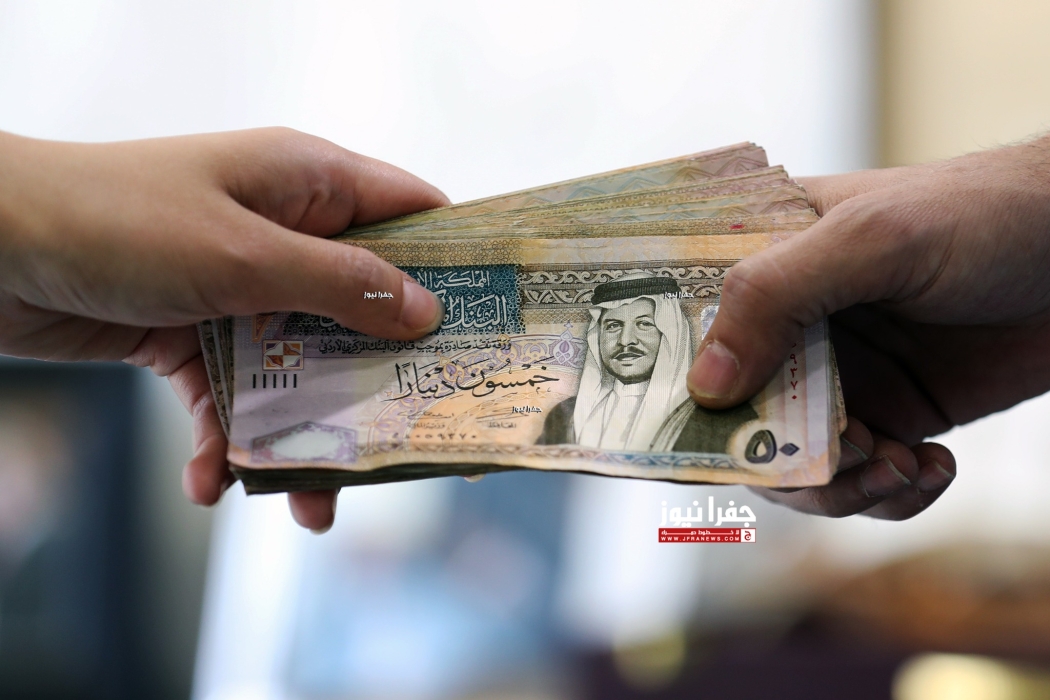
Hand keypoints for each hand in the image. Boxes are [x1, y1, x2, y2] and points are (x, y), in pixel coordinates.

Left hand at [0, 127, 447, 531]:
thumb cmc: (118, 222)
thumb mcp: (244, 254)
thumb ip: (340, 285)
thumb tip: (425, 312)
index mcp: (309, 184)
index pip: (412, 214)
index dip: (459, 266)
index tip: (495, 329)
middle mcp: (284, 234)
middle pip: (363, 310)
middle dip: (381, 381)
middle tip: (412, 442)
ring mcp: (239, 287)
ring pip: (301, 367)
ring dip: (303, 433)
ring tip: (310, 504)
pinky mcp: (192, 334)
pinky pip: (231, 394)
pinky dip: (226, 439)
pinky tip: (210, 480)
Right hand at [686, 137, 1049, 518]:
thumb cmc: (979, 217)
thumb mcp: (870, 241)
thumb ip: (777, 297)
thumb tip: (704, 388)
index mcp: (763, 264)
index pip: (683, 329)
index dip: (668, 385)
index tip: (672, 435)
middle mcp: (789, 328)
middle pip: (732, 419)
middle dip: (773, 459)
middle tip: (838, 458)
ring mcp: (840, 378)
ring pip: (795, 467)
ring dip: (838, 489)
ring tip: (896, 467)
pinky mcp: (893, 418)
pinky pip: (864, 483)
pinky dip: (889, 495)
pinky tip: (931, 467)